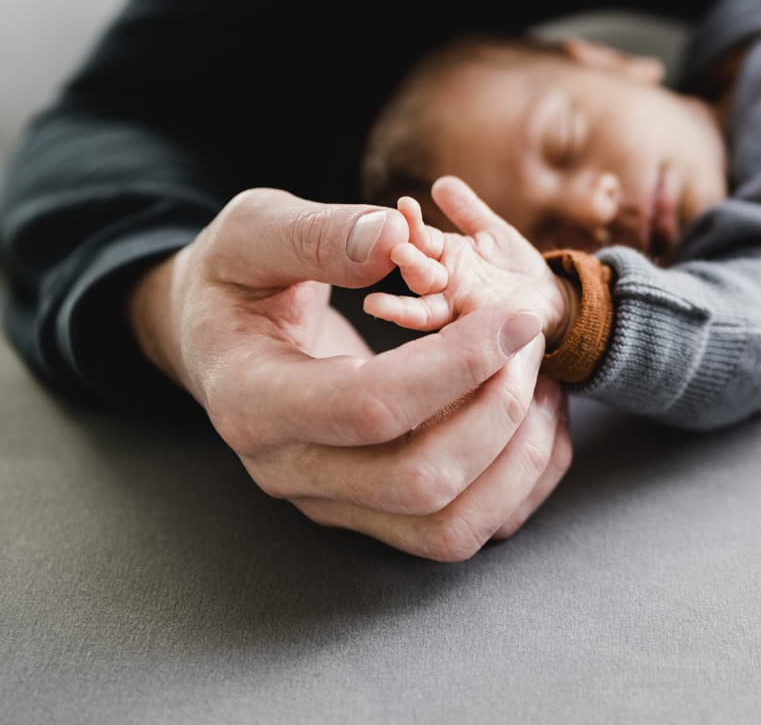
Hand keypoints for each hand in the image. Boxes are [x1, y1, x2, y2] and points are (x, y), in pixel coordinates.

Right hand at [126, 187, 571, 560]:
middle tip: (529, 339)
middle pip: (419, 484)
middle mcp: (290, 471)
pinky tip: (538, 413)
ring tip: (544, 378)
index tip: (513, 316)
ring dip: (519, 459)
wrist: (216, 337)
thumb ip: (315, 234)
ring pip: (449, 529)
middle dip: (499, 412)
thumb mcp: (252, 231)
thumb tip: (390, 239)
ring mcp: (333, 502)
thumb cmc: (235, 278)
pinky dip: (521, 481)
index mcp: (251, 400)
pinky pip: (465, 528)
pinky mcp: (372, 512)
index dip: (455, 365)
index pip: (367, 406)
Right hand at [364, 176, 575, 346]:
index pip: (420, 237)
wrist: (549, 302)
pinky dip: (435, 338)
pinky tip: (422, 338)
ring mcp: (456, 311)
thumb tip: (441, 182)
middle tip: (397, 251)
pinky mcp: (475, 334)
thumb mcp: (492, 232)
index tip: (405, 204)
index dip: (412, 223)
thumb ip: (466, 210)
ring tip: (376, 306)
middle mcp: (443, 284)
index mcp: (444, 256)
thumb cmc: (515, 267)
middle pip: (417, 273)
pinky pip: (454, 338)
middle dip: (406, 262)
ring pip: (422, 310)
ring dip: (399, 309)